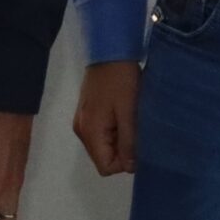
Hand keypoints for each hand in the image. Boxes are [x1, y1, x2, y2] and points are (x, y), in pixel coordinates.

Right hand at [73, 61, 141, 176]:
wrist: (110, 52)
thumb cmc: (121, 81)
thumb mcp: (129, 112)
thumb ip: (128, 142)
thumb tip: (129, 167)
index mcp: (90, 132)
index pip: (105, 167)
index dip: (123, 162)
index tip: (137, 144)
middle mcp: (82, 131)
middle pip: (103, 157)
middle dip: (121, 151)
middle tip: (136, 130)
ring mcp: (83, 121)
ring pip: (103, 146)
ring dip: (119, 140)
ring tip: (130, 121)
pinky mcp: (87, 113)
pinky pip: (101, 134)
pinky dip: (114, 131)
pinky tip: (123, 115)